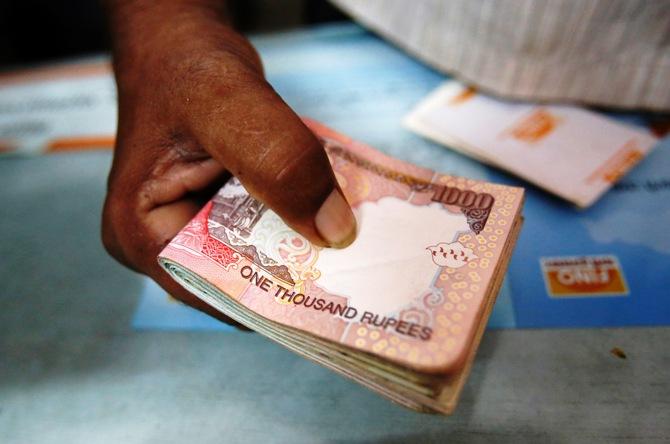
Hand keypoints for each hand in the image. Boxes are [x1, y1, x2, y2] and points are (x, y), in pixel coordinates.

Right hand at [102, 0, 355, 322]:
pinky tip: (332, 215)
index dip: (278, 296)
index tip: (337, 297)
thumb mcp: (230, 106)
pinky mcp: (215, 209)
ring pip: (257, 253)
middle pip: (240, 279)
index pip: (218, 293)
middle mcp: (161, 243)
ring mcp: (189, 227)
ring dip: (301, 245)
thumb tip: (334, 231)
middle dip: (296, 273)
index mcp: (141, 237)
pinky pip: (262, 227)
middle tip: (359, 273)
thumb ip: (279, 162)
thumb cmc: (184, 65)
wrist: (180, 40)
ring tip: (354, 249)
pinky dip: (295, 219)